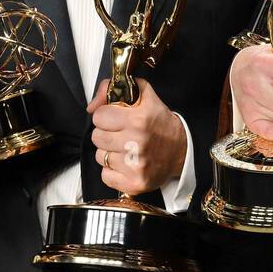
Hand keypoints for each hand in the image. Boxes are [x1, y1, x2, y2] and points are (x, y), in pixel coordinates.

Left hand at [88, 78, 187, 194]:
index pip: (99, 117)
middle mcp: (136, 143)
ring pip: (100, 157)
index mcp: (138, 120)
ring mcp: (136, 166)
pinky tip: (126, 163)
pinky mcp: (135, 183)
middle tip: (120, 134)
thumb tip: (91, 106)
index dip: (105, 116)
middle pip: (97, 137)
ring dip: (109, 152)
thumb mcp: (142, 94)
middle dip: (106, 134)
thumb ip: (112, 88)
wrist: (181, 149)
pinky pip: (106, 176)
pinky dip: (112, 171)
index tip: (115, 118)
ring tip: (125, 148)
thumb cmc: (159, 122)